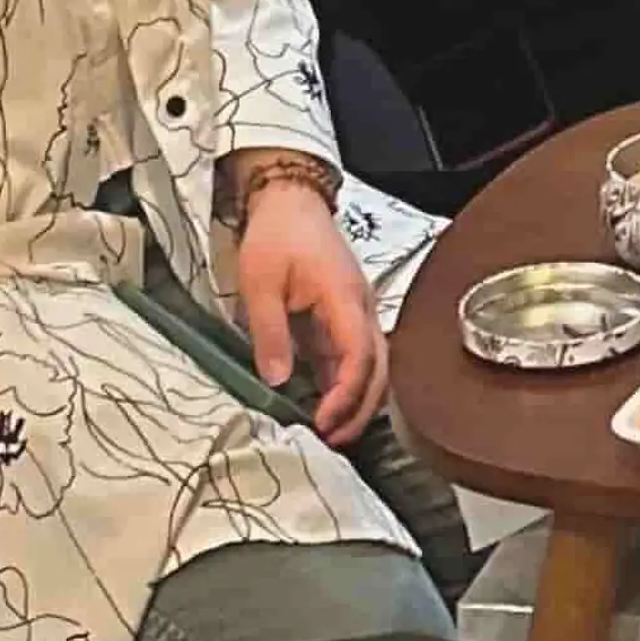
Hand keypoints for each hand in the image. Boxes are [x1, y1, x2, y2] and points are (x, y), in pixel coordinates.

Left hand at [235, 181, 385, 443]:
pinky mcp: (345, 314)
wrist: (289, 199)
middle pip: (379, 366)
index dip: (347, 394)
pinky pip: (355, 355)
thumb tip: (277, 381)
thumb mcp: (260, 283)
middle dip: (362, 408)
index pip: (360, 354)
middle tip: (334, 441)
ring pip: (373, 364)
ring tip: (332, 432)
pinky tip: (327, 405)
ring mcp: (356, 310)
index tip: (323, 422)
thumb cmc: (277, 235)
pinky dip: (347, 384)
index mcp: (343, 297)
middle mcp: (360, 306)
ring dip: (358, 399)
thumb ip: (269, 333)